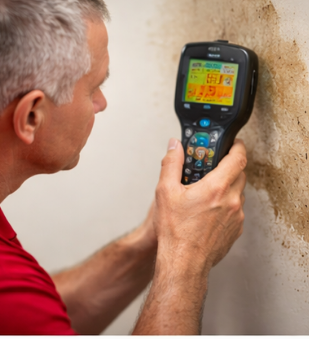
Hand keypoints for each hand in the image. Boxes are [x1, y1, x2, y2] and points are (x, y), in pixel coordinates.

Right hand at [153, 138, 245, 274]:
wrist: (184, 261)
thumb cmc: (175, 230)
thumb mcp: (165, 191)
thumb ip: (171, 163)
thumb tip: (175, 146)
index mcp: (216, 188)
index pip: (238, 159)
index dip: (238, 147)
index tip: (234, 143)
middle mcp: (232, 201)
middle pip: (240, 175)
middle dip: (228, 167)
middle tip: (213, 165)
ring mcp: (237, 217)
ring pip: (238, 193)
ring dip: (227, 187)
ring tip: (206, 190)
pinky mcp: (236, 230)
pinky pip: (236, 210)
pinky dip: (226, 204)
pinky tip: (208, 210)